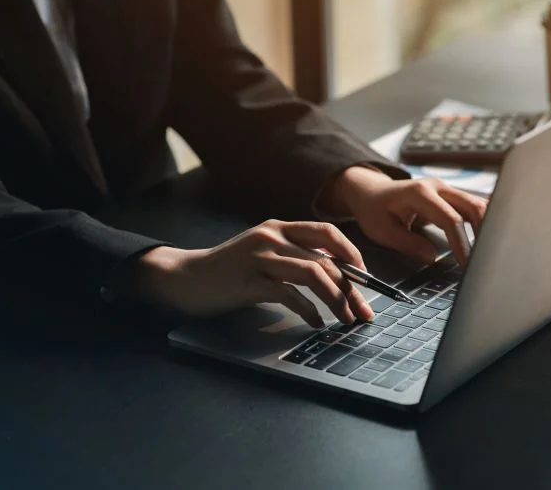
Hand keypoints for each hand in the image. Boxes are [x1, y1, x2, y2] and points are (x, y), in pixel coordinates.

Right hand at [131, 220, 374, 326]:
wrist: (184, 277)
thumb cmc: (229, 270)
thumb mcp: (263, 253)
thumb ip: (293, 256)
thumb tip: (335, 276)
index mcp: (278, 227)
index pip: (327, 233)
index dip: (352, 255)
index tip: (366, 280)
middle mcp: (272, 236)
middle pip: (325, 259)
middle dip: (352, 288)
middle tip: (364, 312)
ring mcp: (260, 257)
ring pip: (313, 274)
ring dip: (336, 299)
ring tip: (346, 319)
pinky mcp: (249, 280)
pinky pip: (289, 294)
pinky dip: (309, 311)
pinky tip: (316, 323)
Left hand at [319, 166, 486, 265]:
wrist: (371, 192)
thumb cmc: (374, 210)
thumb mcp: (382, 231)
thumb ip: (408, 244)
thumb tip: (432, 257)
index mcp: (419, 193)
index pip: (450, 219)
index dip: (461, 243)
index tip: (466, 264)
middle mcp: (437, 186)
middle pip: (473, 206)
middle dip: (484, 233)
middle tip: (486, 260)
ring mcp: (446, 189)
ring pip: (478, 204)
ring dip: (487, 227)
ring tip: (488, 252)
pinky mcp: (451, 195)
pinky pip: (473, 206)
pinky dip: (483, 222)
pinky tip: (487, 239)